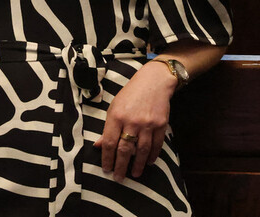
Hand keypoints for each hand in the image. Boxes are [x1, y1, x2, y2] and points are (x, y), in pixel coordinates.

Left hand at [94, 61, 176, 180]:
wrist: (154, 82)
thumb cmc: (131, 94)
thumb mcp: (114, 107)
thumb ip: (107, 127)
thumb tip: (98, 145)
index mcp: (116, 116)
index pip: (109, 142)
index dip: (107, 158)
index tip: (106, 168)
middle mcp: (131, 121)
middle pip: (124, 149)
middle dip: (120, 166)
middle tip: (119, 178)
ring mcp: (147, 124)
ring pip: (141, 150)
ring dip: (138, 165)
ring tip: (134, 174)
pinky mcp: (160, 124)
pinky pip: (156, 145)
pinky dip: (152, 155)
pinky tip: (149, 162)